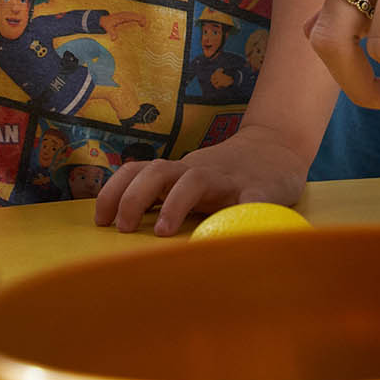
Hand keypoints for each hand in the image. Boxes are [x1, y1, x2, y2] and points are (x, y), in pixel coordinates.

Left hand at [95, 123, 312, 235]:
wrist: (278, 148)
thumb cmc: (225, 176)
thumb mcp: (191, 181)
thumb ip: (164, 197)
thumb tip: (124, 228)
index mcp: (179, 172)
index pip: (137, 172)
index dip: (114, 193)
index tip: (100, 221)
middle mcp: (199, 171)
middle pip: (157, 172)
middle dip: (133, 197)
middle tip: (123, 229)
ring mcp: (230, 179)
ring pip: (195, 181)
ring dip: (174, 204)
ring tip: (162, 231)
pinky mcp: (264, 188)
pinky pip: (253, 197)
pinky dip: (243, 210)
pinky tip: (235, 229)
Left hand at [100, 10, 150, 35]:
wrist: (103, 19)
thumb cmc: (106, 24)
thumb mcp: (108, 29)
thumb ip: (112, 33)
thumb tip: (114, 39)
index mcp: (122, 17)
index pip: (133, 16)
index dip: (139, 19)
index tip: (142, 24)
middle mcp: (124, 14)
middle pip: (136, 14)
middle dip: (142, 18)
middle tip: (144, 25)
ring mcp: (125, 14)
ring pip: (135, 14)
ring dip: (140, 18)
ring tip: (144, 24)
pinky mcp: (125, 15)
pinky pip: (133, 15)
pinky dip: (137, 18)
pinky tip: (140, 22)